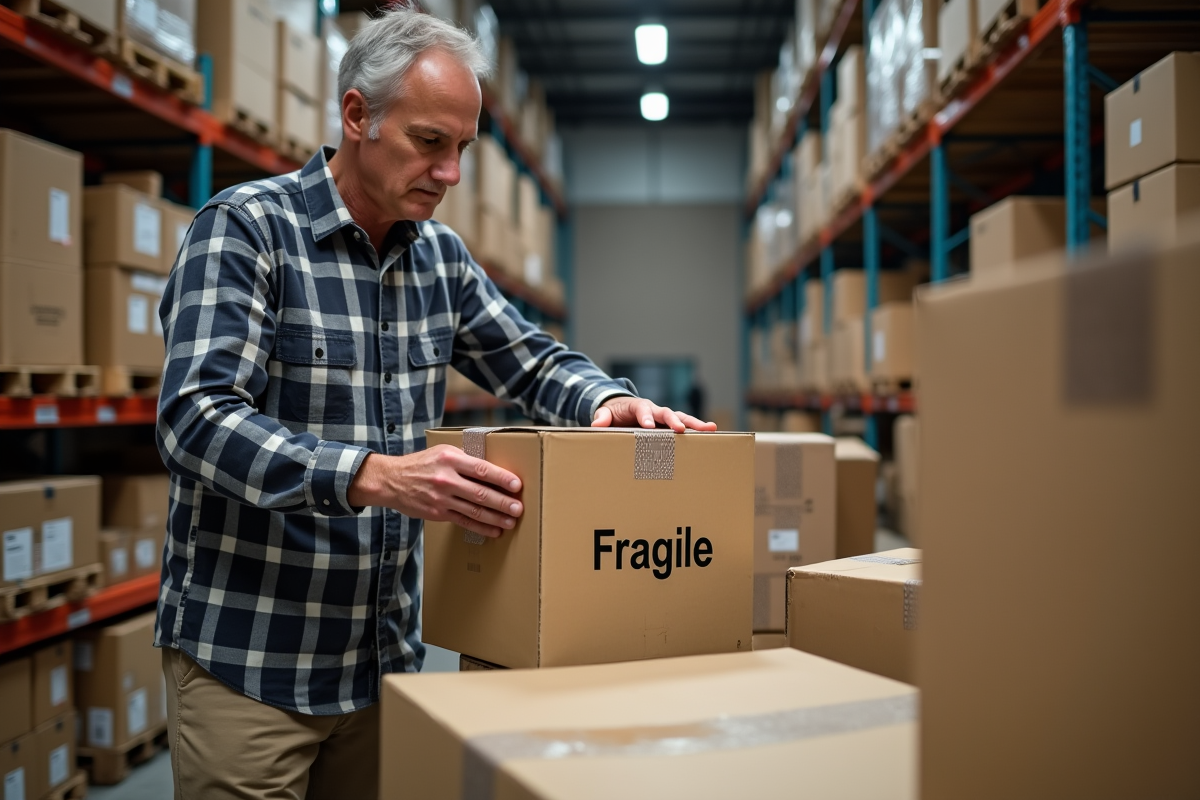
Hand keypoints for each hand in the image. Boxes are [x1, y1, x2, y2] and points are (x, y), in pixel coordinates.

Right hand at [347, 448, 522, 538]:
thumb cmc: (423, 463)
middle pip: (480, 493)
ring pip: (474, 510)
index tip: (517, 485)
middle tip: (519, 508)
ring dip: (496, 517)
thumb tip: (494, 471)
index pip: (481, 469)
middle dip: (503, 502)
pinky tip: (494, 530)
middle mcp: (446, 479)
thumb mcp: (443, 452)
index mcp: (450, 459)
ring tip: (511, 521)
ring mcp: (442, 498)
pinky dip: (481, 527)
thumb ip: (465, 460)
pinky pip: (464, 522)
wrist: (392, 480)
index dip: (501, 478)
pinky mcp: (438, 513)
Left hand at [591, 396, 717, 432]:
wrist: (621, 409)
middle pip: (666, 412)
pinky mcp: (668, 424)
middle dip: (674, 420)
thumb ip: (601, 417)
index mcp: (637, 406)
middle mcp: (653, 409)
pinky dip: (696, 430)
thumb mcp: (605, 413)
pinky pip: (684, 426)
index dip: (645, 417)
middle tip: (682, 429)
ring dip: (694, 423)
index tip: (647, 426)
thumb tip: (596, 424)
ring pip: (680, 418)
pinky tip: (710, 434)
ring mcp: (663, 416)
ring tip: (710, 428)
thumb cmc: (613, 413)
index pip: (642, 409)